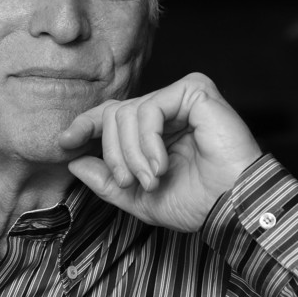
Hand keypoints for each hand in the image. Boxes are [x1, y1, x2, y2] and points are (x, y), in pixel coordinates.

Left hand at [58, 73, 261, 231]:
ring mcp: (180, 97)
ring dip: (132, 154)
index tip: (64, 143)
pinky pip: (149, 109)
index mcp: (154, 129)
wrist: (233, 206)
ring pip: (127, 112)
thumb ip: (106, 182)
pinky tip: (162, 164)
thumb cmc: (197, 202)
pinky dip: (148, 141)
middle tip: (129, 182)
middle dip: (115, 154)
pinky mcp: (195, 91)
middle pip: (114, 115)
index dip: (84, 125)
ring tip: (152, 178)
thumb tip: (74, 163)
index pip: (111, 115)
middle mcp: (167, 108)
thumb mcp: (139, 198)